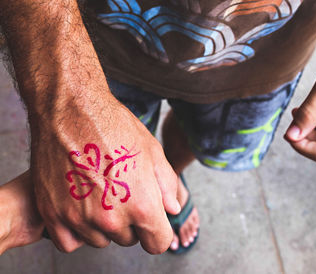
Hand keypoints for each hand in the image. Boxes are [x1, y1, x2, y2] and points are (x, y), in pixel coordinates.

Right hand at [0, 0, 178, 253]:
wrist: (70, 110)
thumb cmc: (113, 125)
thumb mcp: (152, 151)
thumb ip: (167, 186)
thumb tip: (173, 209)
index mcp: (141, 205)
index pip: (158, 243)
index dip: (158, 232)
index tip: (153, 221)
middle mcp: (110, 218)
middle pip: (129, 239)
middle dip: (131, 222)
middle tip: (122, 192)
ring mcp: (79, 218)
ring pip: (101, 240)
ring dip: (104, 225)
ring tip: (99, 193)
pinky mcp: (53, 214)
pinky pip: (70, 242)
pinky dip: (77, 230)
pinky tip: (80, 208)